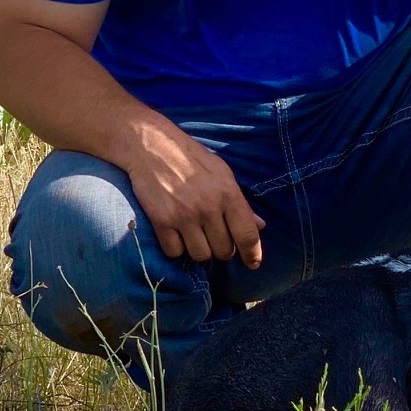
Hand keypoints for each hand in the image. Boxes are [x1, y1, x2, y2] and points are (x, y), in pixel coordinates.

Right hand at [121, 116, 264, 267]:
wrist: (151, 146)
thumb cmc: (190, 158)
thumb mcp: (221, 173)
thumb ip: (240, 202)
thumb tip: (260, 225)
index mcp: (228, 193)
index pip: (247, 234)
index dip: (252, 254)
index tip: (253, 263)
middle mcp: (208, 207)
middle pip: (224, 251)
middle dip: (222, 249)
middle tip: (214, 237)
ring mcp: (184, 216)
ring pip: (201, 255)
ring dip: (200, 250)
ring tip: (195, 235)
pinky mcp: (161, 221)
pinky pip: (175, 252)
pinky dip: (177, 248)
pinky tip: (177, 234)